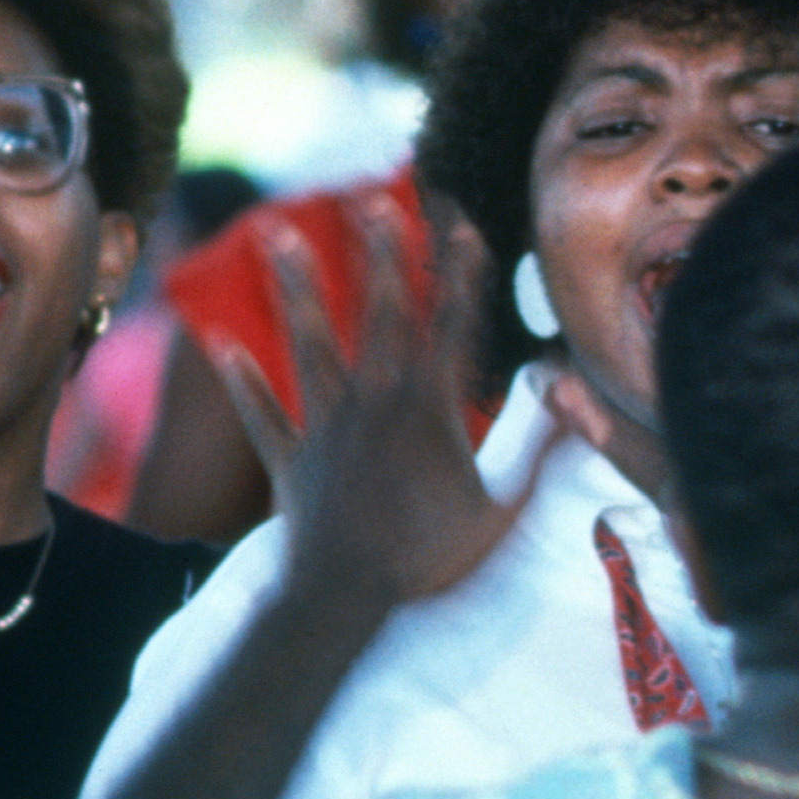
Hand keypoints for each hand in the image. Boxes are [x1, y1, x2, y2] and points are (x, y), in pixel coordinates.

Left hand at [223, 193, 527, 621]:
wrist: (346, 598)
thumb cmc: (432, 561)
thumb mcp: (506, 510)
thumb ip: (541, 450)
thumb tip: (577, 398)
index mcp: (431, 412)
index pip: (453, 327)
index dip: (461, 273)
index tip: (463, 224)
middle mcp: (375, 404)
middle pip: (379, 316)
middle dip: (379, 254)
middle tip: (371, 200)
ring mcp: (327, 428)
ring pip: (311, 345)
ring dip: (297, 289)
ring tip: (280, 235)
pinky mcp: (290, 460)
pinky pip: (263, 415)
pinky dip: (242, 383)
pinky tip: (220, 347)